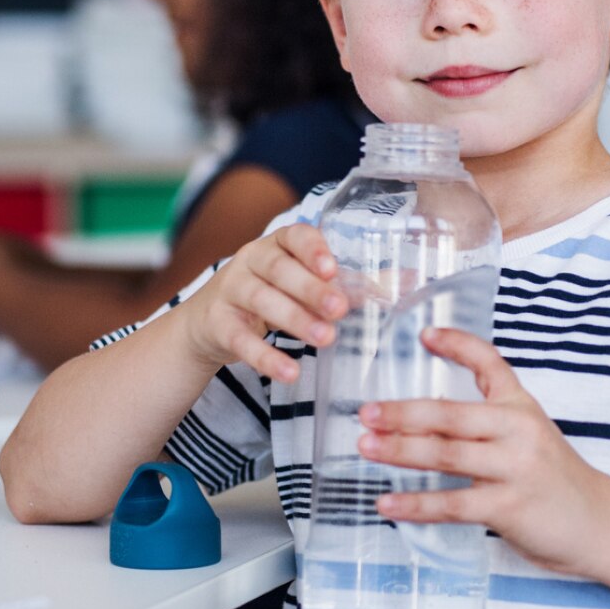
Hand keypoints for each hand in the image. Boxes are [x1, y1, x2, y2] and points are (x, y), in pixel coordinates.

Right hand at [181, 223, 347, 381]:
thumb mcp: (302, 283)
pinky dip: (265, 357)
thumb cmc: (270, 294)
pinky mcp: (218, 323)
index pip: (294, 236)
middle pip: (279, 269)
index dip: (313, 250)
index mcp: (277, 244)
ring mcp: (230, 289)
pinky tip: (289, 371)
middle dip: (311, 289)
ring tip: (325, 338)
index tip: (332, 269)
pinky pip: (241, 340)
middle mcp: (250, 260)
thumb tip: (400, 285)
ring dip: (295, 319)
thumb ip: (347, 285)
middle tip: (339, 309)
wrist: (209, 321)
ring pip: (261, 300)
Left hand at [357, 327, 609, 574]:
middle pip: (451, 414)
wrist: (600, 523)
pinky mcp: (509, 506)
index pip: (490, 362)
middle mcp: (518, 430)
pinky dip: (416, 505)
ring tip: (367, 447)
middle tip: (367, 412)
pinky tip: (388, 504)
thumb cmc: (555, 480)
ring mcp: (514, 468)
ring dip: (400, 451)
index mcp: (520, 407)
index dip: (458, 344)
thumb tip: (426, 418)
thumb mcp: (530, 434)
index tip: (425, 334)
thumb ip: (490, 421)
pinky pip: (453, 504)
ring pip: (446, 454)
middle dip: (403, 413)